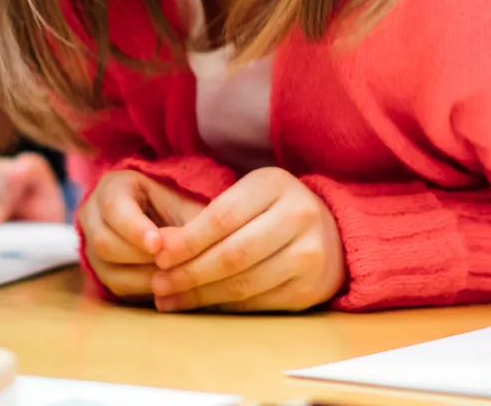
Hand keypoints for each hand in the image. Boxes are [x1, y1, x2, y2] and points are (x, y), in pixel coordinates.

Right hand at [75, 169, 203, 300]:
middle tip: (174, 263)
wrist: (168, 221)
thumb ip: (187, 224)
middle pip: (104, 242)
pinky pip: (117, 287)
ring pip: (107, 269)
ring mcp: (91, 245)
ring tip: (175, 275)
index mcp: (113, 187)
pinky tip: (167, 285)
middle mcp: (93, 215)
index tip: (157, 245)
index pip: (114, 208)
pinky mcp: (100, 271)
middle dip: (141, 257)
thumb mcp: (185, 206)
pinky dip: (144, 288)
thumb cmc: (177, 208)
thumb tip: (183, 251)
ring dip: (145, 276)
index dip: (134, 228)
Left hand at [146, 167, 345, 312]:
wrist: (332, 234)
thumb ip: (204, 220)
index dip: (186, 241)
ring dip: (201, 295)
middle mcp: (298, 216)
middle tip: (159, 285)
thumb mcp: (244, 199)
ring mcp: (309, 254)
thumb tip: (160, 246)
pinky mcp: (309, 289)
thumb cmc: (272, 211)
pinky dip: (224, 307)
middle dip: (189, 273)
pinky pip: (257, 303)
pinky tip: (202, 306)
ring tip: (171, 300)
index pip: (220, 217)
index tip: (158, 257)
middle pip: (232, 254)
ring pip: (244, 283)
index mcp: (274, 184)